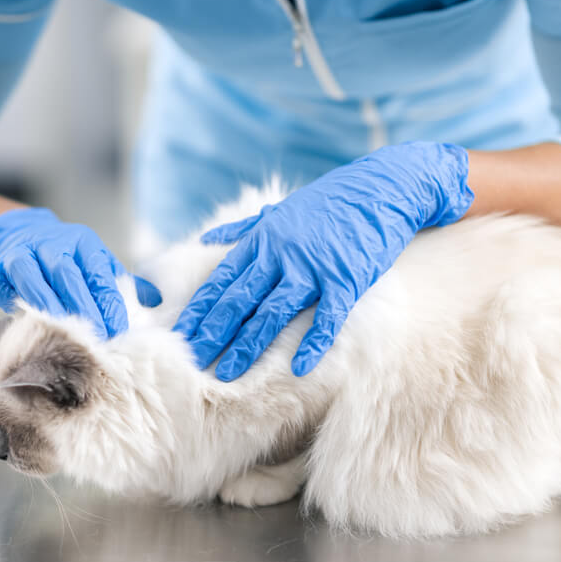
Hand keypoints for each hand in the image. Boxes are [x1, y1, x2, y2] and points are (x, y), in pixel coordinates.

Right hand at [0, 208, 160, 337]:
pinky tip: (21, 320)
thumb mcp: (95, 262)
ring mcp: (22, 254)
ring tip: (65, 336)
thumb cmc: (64, 257)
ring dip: (49, 309)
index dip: (109, 303)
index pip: (99, 273)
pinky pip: (0, 286)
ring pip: (34, 280)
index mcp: (83, 243)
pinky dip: (6, 301)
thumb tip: (156, 300)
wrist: (17, 234)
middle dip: (82, 309)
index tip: (119, 329)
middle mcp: (52, 244)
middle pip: (67, 275)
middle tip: (97, 339)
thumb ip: (122, 283)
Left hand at [173, 141, 471, 380]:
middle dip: (213, 333)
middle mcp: (281, 254)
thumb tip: (206, 238)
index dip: (200, 310)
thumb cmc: (328, 202)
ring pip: (274, 312)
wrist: (381, 187)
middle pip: (240, 300)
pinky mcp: (346, 278)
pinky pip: (327, 316)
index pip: (222, 281)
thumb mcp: (279, 209)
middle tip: (192, 362)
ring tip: (230, 374)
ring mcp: (313, 267)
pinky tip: (299, 367)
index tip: (179, 335)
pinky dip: (313, 342)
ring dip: (250, 345)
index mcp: (262, 240)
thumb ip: (241, 228)